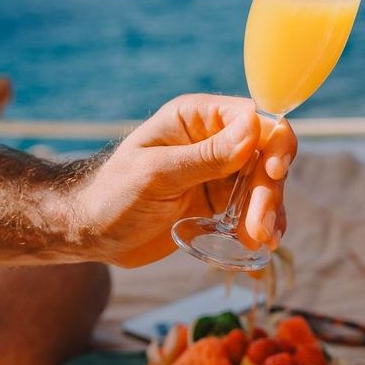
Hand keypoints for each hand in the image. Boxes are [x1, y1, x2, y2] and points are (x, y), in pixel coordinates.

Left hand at [75, 95, 295, 266]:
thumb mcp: (156, 173)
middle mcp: (215, 139)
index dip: (271, 142)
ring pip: (264, 184)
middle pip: (264, 155)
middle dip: (267, 190)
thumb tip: (254, 128)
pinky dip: (261, 226)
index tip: (273, 173)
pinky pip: (253, 209)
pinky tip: (260, 247)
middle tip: (261, 227)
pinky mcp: (222, 202)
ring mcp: (221, 171)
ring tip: (262, 240)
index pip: (251, 118)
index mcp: (197, 117)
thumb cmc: (112, 193)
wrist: (91, 234)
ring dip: (270, 211)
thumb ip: (206, 155)